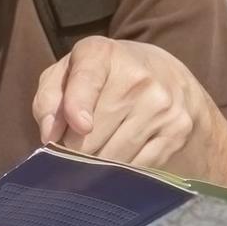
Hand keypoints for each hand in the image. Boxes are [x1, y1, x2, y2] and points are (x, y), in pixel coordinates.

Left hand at [33, 36, 210, 168]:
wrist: (165, 75)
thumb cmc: (101, 78)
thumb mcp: (67, 74)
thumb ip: (48, 100)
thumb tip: (49, 134)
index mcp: (101, 53)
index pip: (87, 79)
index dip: (78, 105)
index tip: (79, 126)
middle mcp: (137, 76)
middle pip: (95, 132)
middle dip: (75, 149)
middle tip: (74, 147)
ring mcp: (161, 105)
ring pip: (116, 156)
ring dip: (97, 165)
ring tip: (95, 152)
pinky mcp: (177, 131)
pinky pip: (139, 167)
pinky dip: (123, 172)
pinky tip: (119, 160)